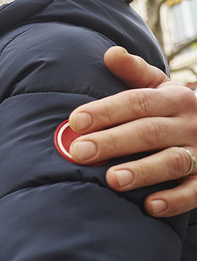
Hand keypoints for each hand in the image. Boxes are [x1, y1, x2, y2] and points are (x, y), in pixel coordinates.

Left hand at [68, 46, 196, 216]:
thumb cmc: (171, 108)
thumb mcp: (159, 85)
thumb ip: (133, 72)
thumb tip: (110, 53)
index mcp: (173, 99)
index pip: (137, 102)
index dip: (106, 111)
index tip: (75, 120)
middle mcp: (189, 124)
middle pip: (149, 131)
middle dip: (113, 142)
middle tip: (80, 152)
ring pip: (172, 161)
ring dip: (142, 171)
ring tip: (112, 180)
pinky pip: (194, 192)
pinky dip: (174, 200)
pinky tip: (150, 206)